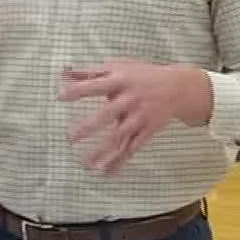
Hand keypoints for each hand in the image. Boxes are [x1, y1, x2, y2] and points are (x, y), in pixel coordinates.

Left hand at [59, 60, 212, 172]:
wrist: (179, 88)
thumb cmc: (141, 75)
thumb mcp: (118, 66)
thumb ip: (90, 71)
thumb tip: (63, 72)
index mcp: (121, 80)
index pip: (96, 85)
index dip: (79, 89)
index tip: (60, 96)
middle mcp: (130, 99)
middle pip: (108, 113)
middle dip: (89, 126)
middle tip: (70, 137)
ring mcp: (140, 116)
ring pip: (120, 136)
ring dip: (102, 150)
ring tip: (84, 163)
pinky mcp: (148, 130)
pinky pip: (133, 148)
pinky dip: (120, 161)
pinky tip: (106, 173)